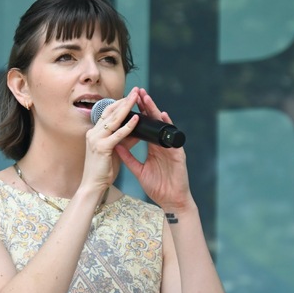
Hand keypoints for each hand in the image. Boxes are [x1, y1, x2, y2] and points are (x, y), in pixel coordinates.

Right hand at [81, 87, 140, 192]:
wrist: (92, 185)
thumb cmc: (102, 170)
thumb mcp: (115, 151)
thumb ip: (125, 140)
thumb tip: (137, 130)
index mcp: (94, 133)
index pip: (107, 113)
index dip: (119, 103)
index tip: (130, 96)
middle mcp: (93, 133)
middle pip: (110, 112)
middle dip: (124, 100)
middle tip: (136, 90)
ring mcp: (96, 139)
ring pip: (114, 119)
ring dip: (127, 107)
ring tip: (137, 97)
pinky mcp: (102, 148)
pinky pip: (118, 134)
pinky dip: (128, 126)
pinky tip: (137, 118)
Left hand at [114, 88, 193, 210]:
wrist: (170, 200)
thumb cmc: (157, 186)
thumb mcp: (139, 170)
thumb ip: (128, 158)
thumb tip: (116, 145)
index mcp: (153, 147)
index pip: (144, 127)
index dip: (136, 115)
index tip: (128, 103)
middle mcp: (162, 144)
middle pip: (153, 122)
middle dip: (146, 107)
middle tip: (138, 92)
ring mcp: (170, 147)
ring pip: (162, 125)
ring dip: (155, 111)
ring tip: (147, 98)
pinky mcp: (178, 153)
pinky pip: (172, 136)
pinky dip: (168, 126)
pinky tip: (163, 116)